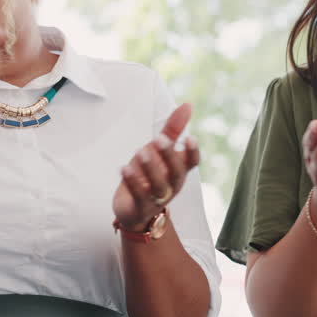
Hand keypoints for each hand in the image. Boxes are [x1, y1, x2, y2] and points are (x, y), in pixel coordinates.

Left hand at [113, 103, 200, 229]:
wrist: (134, 211)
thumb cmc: (149, 176)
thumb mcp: (159, 152)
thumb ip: (172, 129)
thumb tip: (187, 105)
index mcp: (178, 172)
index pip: (192, 163)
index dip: (193, 152)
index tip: (190, 137)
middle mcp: (171, 186)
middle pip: (176, 173)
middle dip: (169, 156)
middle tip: (159, 139)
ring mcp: (156, 199)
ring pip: (157, 185)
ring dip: (149, 168)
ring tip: (140, 152)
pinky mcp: (140, 208)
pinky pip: (138, 195)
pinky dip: (131, 182)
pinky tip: (123, 168)